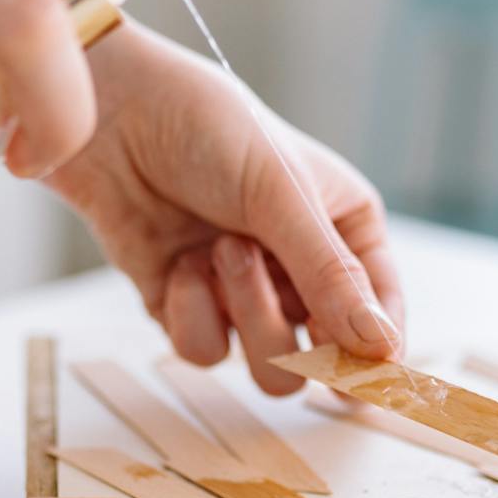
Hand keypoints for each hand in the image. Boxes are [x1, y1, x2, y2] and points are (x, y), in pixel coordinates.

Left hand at [47, 22, 404, 393]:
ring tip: (221, 248)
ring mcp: (243, 293)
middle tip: (270, 292)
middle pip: (324, 356)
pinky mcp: (188, 307)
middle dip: (291, 323)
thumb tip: (382, 348)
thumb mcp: (282, 195)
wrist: (116, 117)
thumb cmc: (209, 129)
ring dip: (243, 311)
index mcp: (345, 229)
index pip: (381, 311)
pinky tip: (180, 261)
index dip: (378, 352)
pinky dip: (192, 312)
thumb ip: (331, 276)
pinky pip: (205, 351)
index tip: (364, 380)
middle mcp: (300, 268)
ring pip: (267, 365)